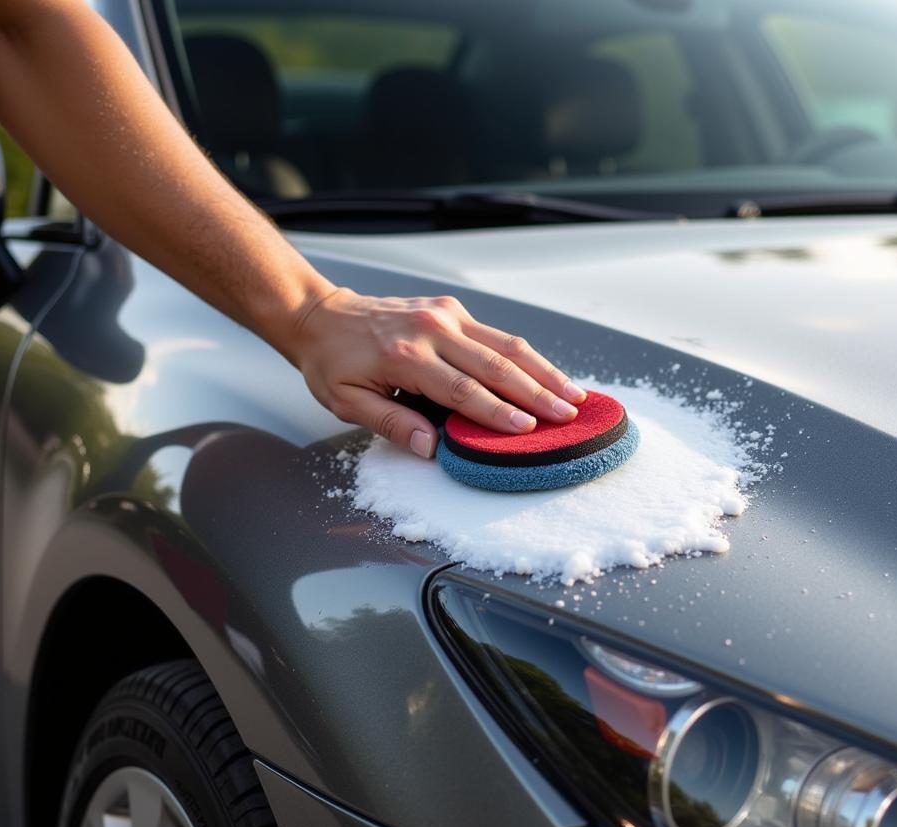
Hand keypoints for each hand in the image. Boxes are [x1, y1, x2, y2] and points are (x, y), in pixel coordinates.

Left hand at [290, 288, 587, 457]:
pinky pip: (496, 335)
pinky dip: (526, 357)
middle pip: (495, 365)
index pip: (462, 389)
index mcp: (405, 357)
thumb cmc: (333, 364)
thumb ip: (391, 424)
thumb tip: (432, 447)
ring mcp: (444, 316)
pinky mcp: (450, 310)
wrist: (322, 316)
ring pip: (505, 345)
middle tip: (568, 414)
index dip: (498, 412)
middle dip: (537, 392)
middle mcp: (431, 330)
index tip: (528, 429)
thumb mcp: (348, 402)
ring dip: (543, 371)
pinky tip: (549, 374)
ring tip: (575, 394)